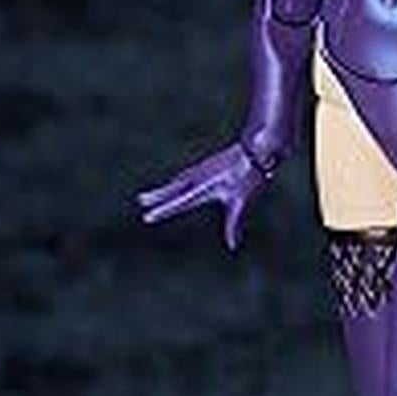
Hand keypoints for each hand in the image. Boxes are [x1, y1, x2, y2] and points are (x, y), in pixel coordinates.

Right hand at [135, 142, 270, 249]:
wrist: (257, 149)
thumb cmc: (249, 176)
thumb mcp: (240, 202)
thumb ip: (232, 224)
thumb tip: (232, 246)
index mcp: (203, 188)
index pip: (178, 202)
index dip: (163, 210)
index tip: (147, 216)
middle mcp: (198, 178)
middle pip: (172, 189)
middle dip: (157, 196)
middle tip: (140, 201)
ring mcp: (202, 170)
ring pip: (177, 181)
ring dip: (163, 189)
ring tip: (148, 196)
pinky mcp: (207, 165)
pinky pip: (186, 176)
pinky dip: (176, 182)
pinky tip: (177, 183)